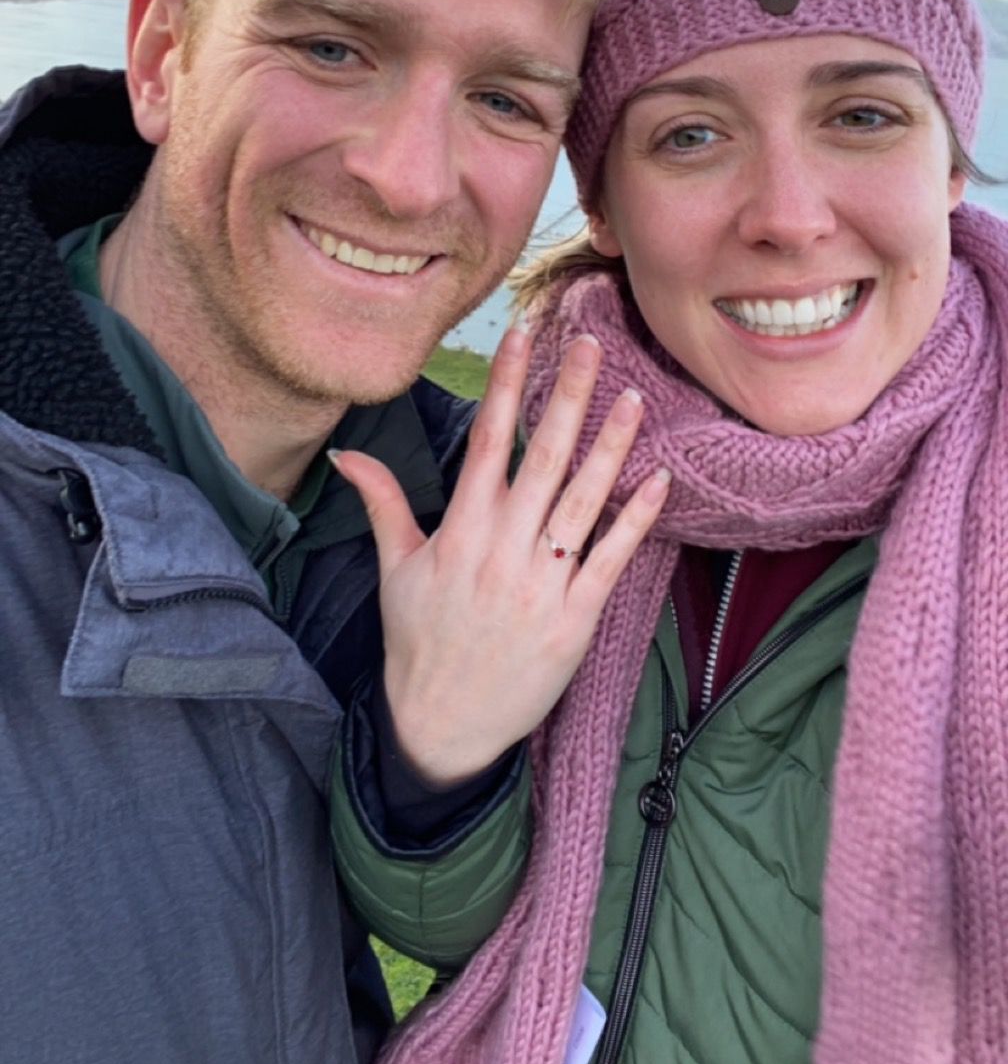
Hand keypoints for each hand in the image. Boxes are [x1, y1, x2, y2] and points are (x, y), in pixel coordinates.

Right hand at [331, 325, 669, 786]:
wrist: (442, 729)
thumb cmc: (417, 644)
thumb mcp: (395, 570)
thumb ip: (383, 504)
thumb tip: (348, 454)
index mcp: (459, 532)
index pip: (486, 441)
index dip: (505, 385)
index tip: (521, 335)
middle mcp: (502, 550)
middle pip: (543, 458)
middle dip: (567, 395)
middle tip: (591, 342)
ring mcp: (542, 584)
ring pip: (583, 501)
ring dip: (611, 445)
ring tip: (633, 396)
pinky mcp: (575, 620)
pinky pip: (611, 559)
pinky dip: (636, 519)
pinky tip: (657, 479)